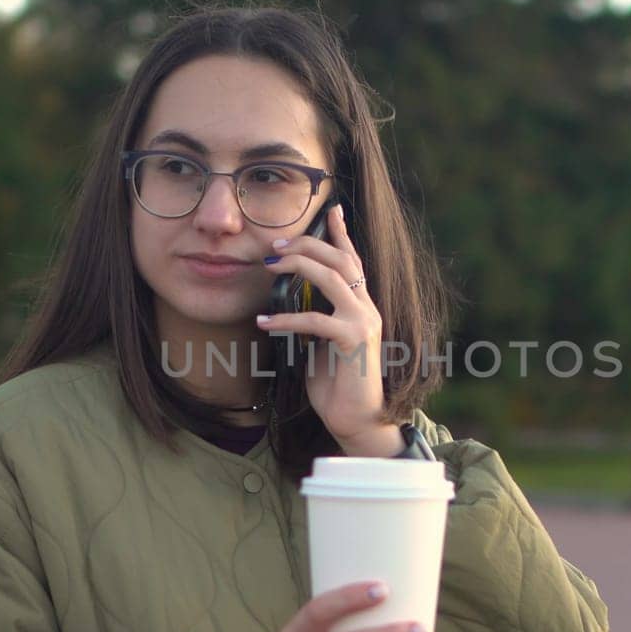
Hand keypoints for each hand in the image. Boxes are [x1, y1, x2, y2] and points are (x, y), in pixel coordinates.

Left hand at [258, 204, 398, 454]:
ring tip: (269, 265)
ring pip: (332, 277)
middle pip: (340, 259)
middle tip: (275, 245)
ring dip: (298, 266)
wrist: (358, 422)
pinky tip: (264, 323)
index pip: (353, 261)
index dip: (341, 234)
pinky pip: (317, 320)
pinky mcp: (354, 341)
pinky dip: (287, 318)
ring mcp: (364, 322)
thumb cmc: (337, 386)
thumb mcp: (321, 346)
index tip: (332, 209)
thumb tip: (287, 306)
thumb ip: (314, 322)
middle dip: (308, 244)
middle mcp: (366, 308)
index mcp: (360, 306)